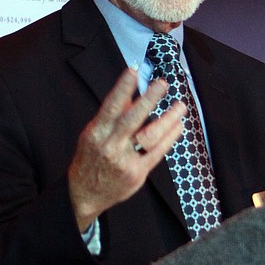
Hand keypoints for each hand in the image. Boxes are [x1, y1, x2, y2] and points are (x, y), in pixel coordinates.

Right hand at [68, 68, 185, 231]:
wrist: (84, 194)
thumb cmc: (91, 158)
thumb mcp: (93, 133)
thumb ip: (112, 115)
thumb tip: (129, 92)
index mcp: (96, 132)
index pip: (110, 106)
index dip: (122, 87)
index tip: (133, 70)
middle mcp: (110, 145)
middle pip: (132, 119)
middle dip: (148, 100)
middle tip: (162, 83)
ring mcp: (124, 161)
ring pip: (150, 136)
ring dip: (168, 119)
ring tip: (180, 106)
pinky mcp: (137, 173)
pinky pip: (158, 152)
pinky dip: (170, 137)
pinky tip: (178, 125)